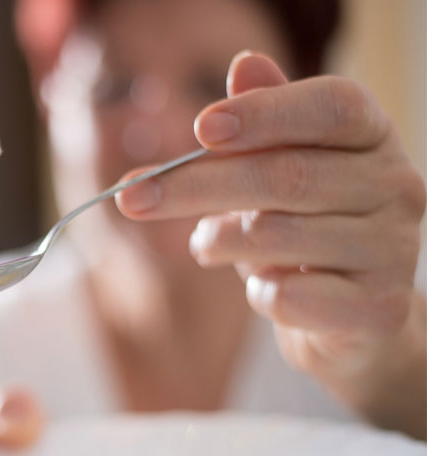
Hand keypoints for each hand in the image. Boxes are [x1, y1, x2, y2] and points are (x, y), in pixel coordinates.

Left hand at [115, 52, 425, 434]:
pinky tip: (260, 289)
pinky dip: (256, 293)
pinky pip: (290, 297)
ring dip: (220, 240)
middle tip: (132, 199)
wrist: (344, 317)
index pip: (331, 106)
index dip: (264, 113)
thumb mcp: (272, 169)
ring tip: (206, 244)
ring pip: (281, 235)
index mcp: (371, 136)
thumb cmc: (299, 229)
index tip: (200, 129)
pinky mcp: (377, 309)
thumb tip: (244, 65)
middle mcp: (396, 186)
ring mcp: (393, 250)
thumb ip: (257, 123)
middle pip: (287, 174)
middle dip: (197, 186)